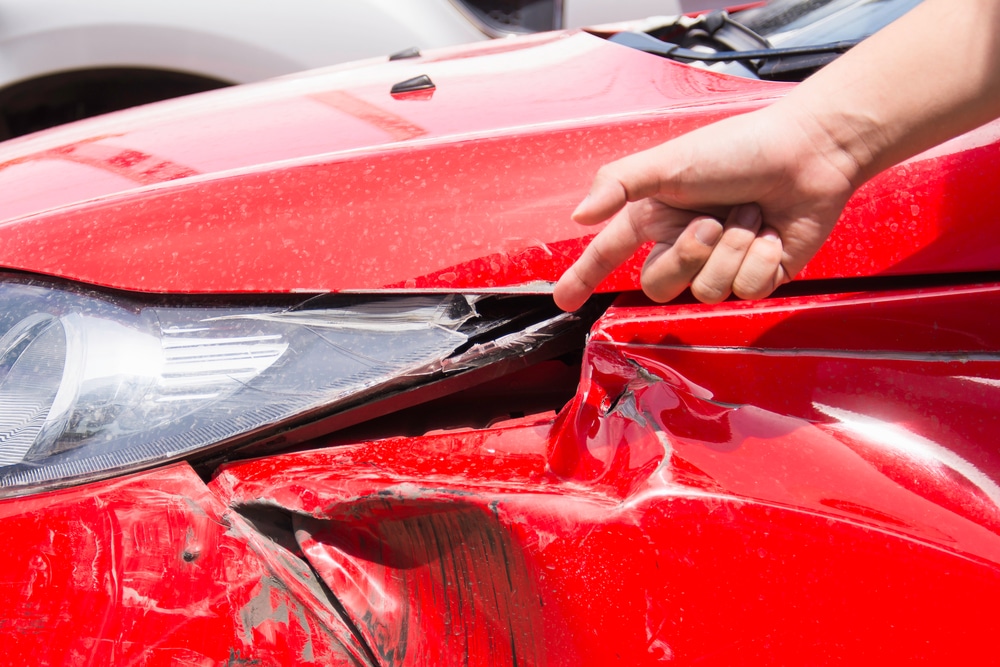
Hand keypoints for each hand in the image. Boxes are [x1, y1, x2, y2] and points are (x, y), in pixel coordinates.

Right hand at [553, 105, 857, 310]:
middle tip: (711, 221)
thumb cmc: (740, 149)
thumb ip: (618, 184)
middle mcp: (685, 243)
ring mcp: (722, 262)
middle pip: (659, 285)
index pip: (609, 252)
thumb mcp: (670, 161)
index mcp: (657, 216)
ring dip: (734, 249)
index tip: (563, 299)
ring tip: (750, 215)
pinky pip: (746, 291)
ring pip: (708, 290)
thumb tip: (579, 215)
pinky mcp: (758, 276)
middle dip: (688, 254)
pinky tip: (772, 232)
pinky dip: (761, 259)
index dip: (584, 277)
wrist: (808, 153)